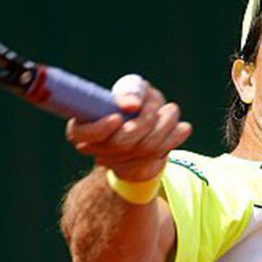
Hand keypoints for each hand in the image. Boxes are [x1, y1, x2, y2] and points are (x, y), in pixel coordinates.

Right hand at [65, 74, 191, 181]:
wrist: (149, 130)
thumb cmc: (135, 104)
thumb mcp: (133, 90)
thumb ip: (131, 90)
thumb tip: (132, 105)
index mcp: (85, 128)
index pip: (80, 134)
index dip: (99, 128)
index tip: (117, 117)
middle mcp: (98, 149)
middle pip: (120, 142)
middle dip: (144, 119)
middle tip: (155, 103)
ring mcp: (118, 164)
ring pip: (144, 148)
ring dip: (164, 124)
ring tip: (171, 110)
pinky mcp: (139, 171)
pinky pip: (158, 156)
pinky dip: (174, 138)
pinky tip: (182, 128)